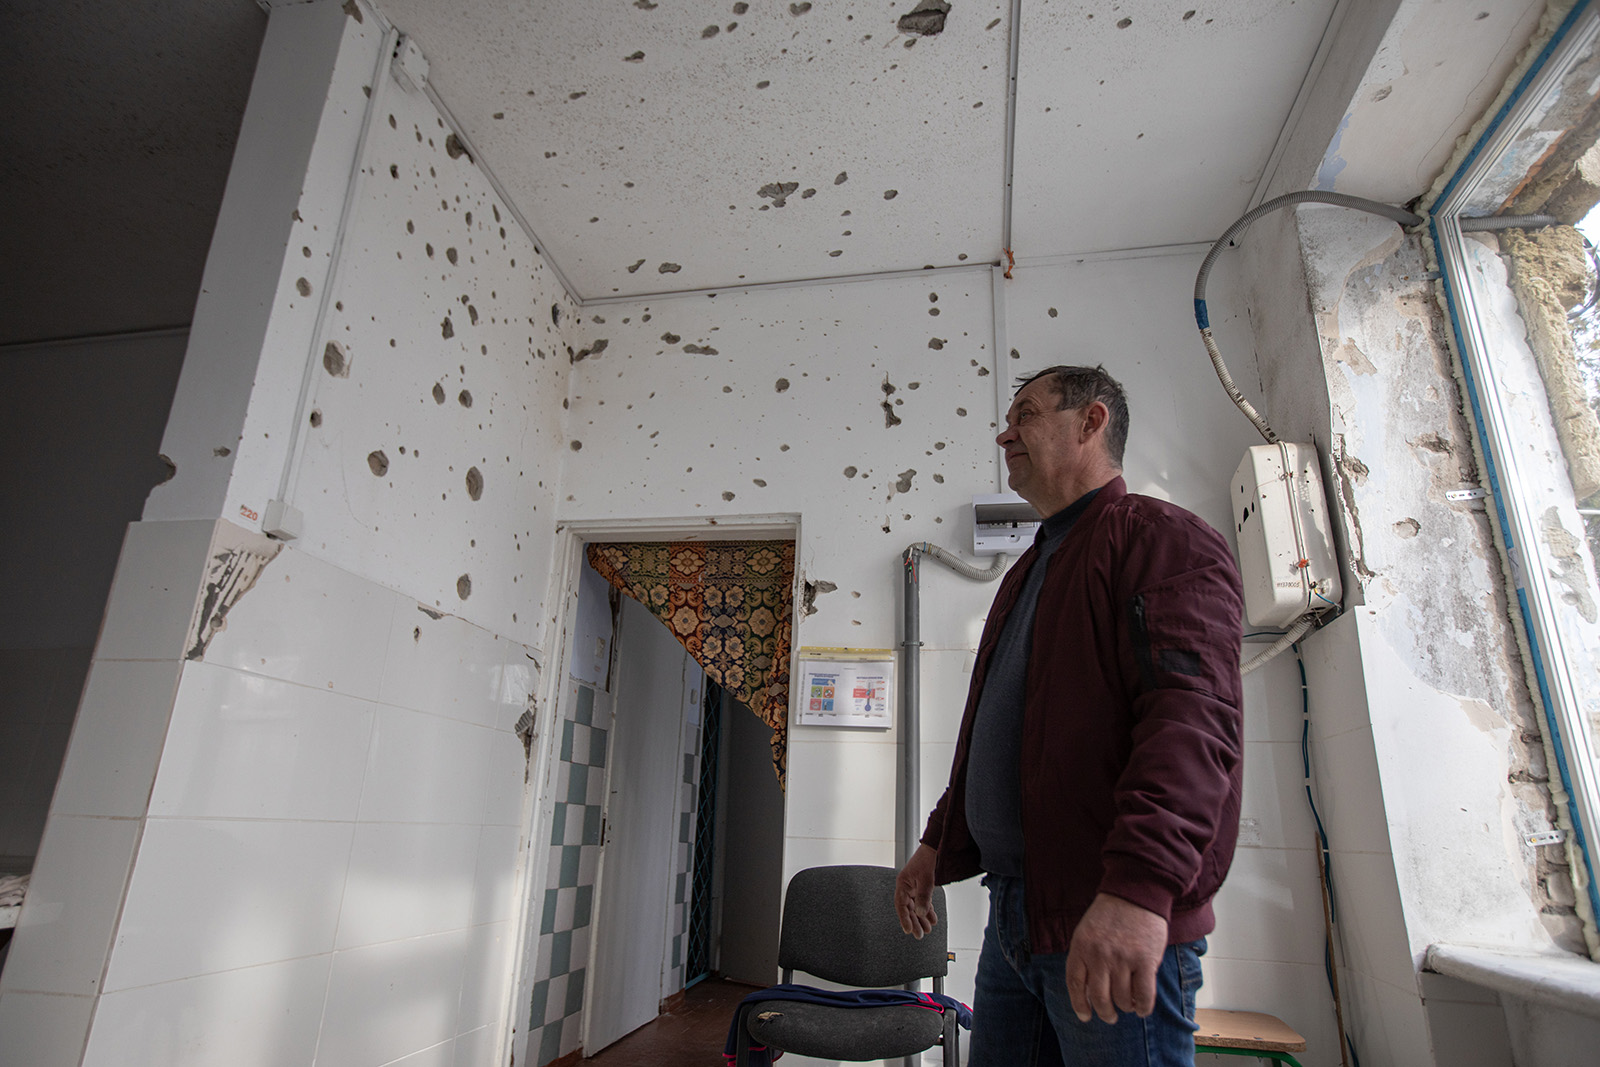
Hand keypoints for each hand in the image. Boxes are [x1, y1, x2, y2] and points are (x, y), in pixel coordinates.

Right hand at [894, 844, 939, 938]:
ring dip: (921, 918)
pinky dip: (927, 910)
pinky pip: (922, 902)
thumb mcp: (926, 880)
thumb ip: (924, 897)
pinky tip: (932, 919)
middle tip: (920, 935)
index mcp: (902, 884)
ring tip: (927, 929)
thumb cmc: (926, 861)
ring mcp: (913, 888)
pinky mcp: (920, 887)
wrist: (932, 849)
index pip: (901, 905)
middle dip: (914, 922)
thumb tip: (921, 914)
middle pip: (908, 909)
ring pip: (916, 907)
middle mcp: (906, 887)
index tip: (908, 930)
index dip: (904, 919)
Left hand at [1064, 893, 1168, 1022]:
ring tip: (1128, 1006)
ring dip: (1125, 1008)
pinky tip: (1142, 1008)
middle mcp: (1099, 955)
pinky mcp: (1145, 961)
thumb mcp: (1087, 930)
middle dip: (1105, 1013)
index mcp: (1081, 947)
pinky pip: (1143, 995)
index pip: (1075, 984)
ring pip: (1121, 999)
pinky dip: (1142, 1007)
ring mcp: (1122, 959)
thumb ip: (1085, 956)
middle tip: (1110, 1016)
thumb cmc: (1111, 913)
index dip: (1079, 1005)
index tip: (1085, 1016)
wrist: (1136, 891)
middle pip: (1098, 998)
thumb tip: (1089, 991)